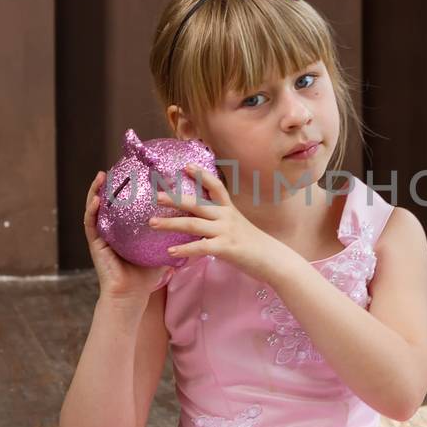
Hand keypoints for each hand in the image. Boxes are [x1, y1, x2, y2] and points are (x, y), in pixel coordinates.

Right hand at [83, 170, 169, 304]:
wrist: (131, 295)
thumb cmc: (146, 277)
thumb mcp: (160, 250)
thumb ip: (171, 237)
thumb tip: (193, 223)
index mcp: (124, 231)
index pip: (123, 206)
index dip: (125, 190)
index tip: (132, 173)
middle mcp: (111, 231)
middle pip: (108, 204)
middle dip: (109, 185)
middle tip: (113, 168)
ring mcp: (101, 236)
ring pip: (96, 209)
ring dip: (96, 192)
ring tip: (101, 176)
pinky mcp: (95, 244)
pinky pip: (91, 224)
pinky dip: (92, 210)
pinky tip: (96, 199)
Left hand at [148, 163, 288, 280]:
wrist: (274, 260)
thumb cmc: (254, 246)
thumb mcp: (238, 227)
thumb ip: (221, 222)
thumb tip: (201, 224)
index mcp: (229, 210)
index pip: (216, 186)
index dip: (201, 175)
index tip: (185, 166)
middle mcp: (226, 216)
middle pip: (197, 204)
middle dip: (175, 199)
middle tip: (156, 196)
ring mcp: (226, 231)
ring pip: (193, 224)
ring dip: (170, 223)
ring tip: (152, 223)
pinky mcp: (225, 248)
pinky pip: (200, 247)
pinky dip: (184, 249)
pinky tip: (170, 251)